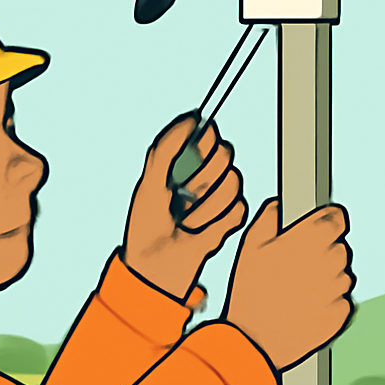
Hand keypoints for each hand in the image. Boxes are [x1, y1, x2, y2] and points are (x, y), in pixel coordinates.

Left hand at [121, 112, 248, 302]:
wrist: (155, 266)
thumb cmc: (146, 224)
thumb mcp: (149, 182)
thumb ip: (167, 147)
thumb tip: (193, 118)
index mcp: (184, 159)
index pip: (207, 134)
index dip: (198, 148)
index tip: (181, 166)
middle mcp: (205, 173)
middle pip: (225, 155)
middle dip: (200, 179)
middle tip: (180, 198)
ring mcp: (219, 196)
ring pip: (232, 183)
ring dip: (205, 207)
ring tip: (186, 221)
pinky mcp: (231, 219)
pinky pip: (238, 209)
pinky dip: (217, 224)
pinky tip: (199, 232)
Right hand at [223, 198, 354, 370]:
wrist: (254, 341)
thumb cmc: (250, 293)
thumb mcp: (249, 246)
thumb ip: (268, 218)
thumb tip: (278, 207)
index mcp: (312, 238)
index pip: (337, 218)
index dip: (326, 220)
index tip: (317, 227)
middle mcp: (332, 261)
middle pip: (338, 248)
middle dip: (322, 252)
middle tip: (295, 266)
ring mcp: (338, 289)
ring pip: (341, 275)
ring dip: (325, 278)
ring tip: (295, 290)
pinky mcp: (341, 313)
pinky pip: (340, 301)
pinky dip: (327, 302)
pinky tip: (303, 307)